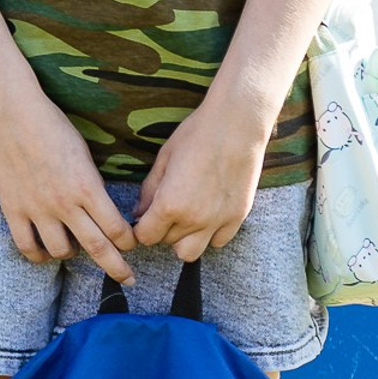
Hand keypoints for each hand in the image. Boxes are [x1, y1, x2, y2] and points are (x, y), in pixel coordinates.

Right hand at [0, 80, 137, 283]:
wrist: (10, 114)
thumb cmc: (50, 126)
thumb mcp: (83, 153)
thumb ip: (92, 184)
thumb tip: (100, 207)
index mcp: (87, 186)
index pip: (117, 229)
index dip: (129, 242)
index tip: (131, 245)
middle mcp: (64, 203)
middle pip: (98, 248)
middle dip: (118, 268)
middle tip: (128, 278)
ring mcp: (37, 208)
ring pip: (62, 251)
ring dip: (74, 255)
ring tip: (76, 249)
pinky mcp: (13, 209)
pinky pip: (27, 246)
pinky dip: (39, 256)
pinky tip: (45, 253)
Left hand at [132, 93, 269, 260]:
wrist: (236, 127)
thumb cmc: (195, 137)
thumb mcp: (162, 160)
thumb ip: (148, 191)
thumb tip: (139, 213)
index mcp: (170, 205)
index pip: (146, 236)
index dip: (141, 228)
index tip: (143, 218)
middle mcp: (195, 220)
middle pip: (167, 244)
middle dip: (161, 231)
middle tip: (163, 212)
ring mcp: (219, 221)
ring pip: (192, 251)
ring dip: (184, 239)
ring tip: (184, 217)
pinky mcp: (238, 218)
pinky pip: (218, 242)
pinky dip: (209, 235)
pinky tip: (206, 215)